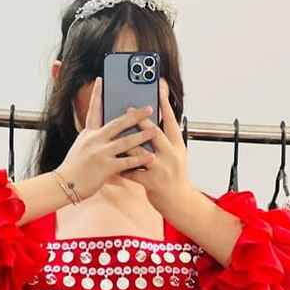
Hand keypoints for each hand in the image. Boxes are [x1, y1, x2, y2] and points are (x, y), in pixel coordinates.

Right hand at [56, 77, 156, 199]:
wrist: (63, 185)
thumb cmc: (73, 168)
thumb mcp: (80, 146)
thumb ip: (93, 137)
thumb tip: (105, 131)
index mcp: (88, 133)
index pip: (93, 110)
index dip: (97, 94)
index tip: (101, 79)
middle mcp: (94, 140)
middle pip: (118, 123)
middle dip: (135, 115)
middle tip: (149, 108)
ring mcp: (100, 153)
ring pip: (125, 141)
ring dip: (142, 135)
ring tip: (156, 131)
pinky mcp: (105, 168)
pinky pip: (126, 162)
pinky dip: (139, 159)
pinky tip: (150, 156)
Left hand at [121, 77, 191, 214]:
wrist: (179, 202)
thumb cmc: (175, 177)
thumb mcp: (176, 156)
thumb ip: (165, 141)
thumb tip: (152, 124)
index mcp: (177, 146)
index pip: (171, 121)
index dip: (165, 103)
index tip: (159, 86)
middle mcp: (171, 155)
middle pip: (155, 133)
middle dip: (140, 121)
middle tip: (127, 108)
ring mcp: (161, 168)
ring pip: (140, 152)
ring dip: (125, 142)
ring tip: (113, 133)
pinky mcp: (152, 182)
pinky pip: (132, 172)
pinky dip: (120, 167)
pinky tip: (110, 161)